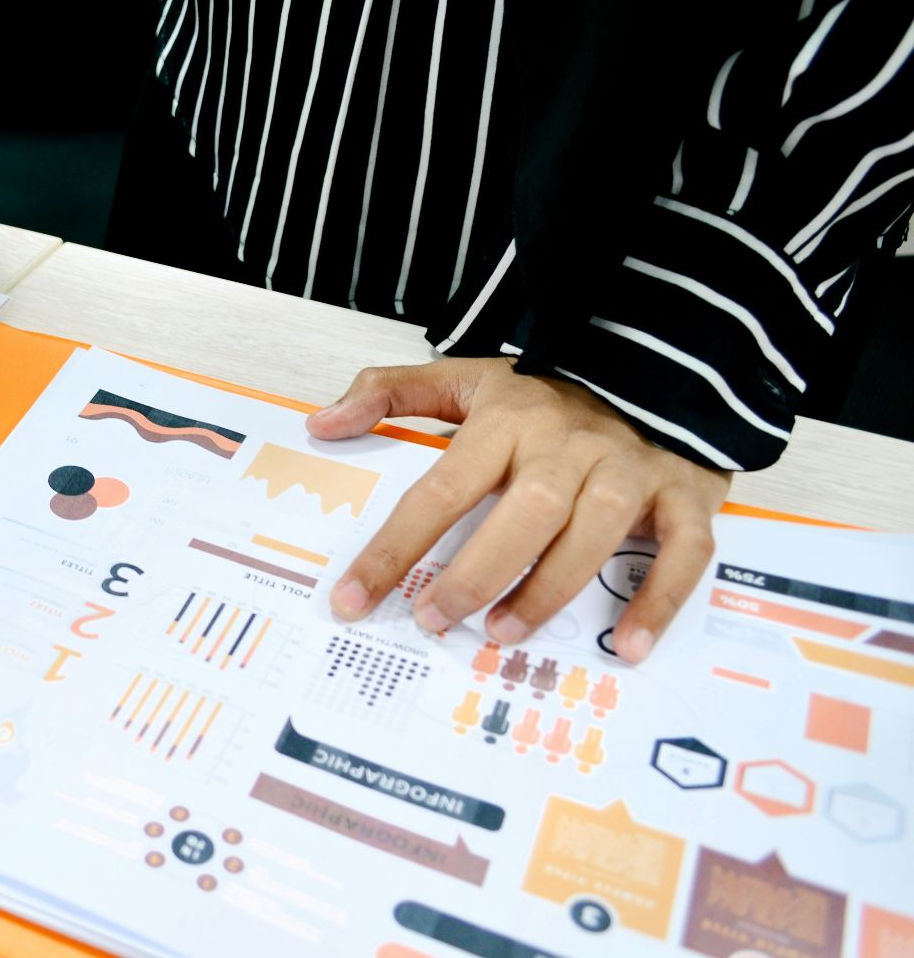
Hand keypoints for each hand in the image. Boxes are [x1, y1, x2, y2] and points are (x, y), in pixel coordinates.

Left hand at [307, 358, 730, 662]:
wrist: (659, 361)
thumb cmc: (548, 393)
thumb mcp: (466, 378)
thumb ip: (390, 394)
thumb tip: (322, 424)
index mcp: (509, 421)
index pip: (440, 490)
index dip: (393, 548)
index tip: (352, 599)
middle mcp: (570, 445)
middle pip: (525, 512)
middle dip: (477, 573)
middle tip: (435, 620)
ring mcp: (632, 469)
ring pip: (596, 532)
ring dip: (551, 589)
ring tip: (503, 634)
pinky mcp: (687, 493)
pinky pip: (684, 551)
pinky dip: (660, 600)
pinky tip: (628, 645)